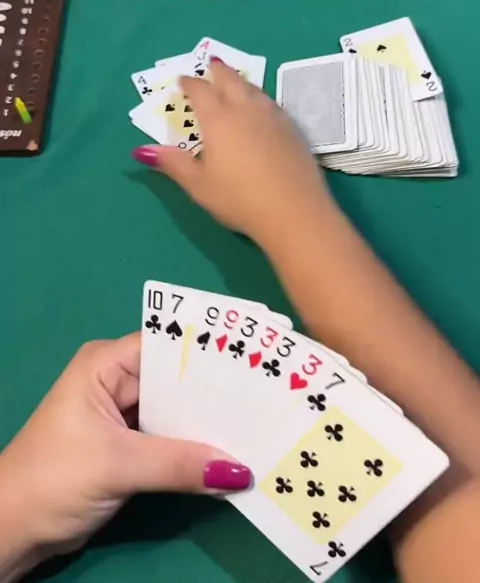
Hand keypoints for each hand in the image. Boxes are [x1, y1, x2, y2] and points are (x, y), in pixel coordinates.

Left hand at [0, 334, 250, 568]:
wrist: (13, 529)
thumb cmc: (54, 478)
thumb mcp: (117, 466)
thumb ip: (177, 463)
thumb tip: (240, 470)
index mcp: (106, 363)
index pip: (167, 345)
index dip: (209, 351)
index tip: (255, 361)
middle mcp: (117, 379)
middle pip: (177, 377)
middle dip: (217, 390)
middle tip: (270, 396)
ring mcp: (124, 413)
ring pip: (177, 409)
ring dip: (210, 421)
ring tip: (260, 423)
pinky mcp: (130, 444)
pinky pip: (171, 436)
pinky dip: (196, 445)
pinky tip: (231, 451)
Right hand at [132, 61, 331, 246]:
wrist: (294, 210)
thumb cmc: (239, 199)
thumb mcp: (199, 185)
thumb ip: (173, 163)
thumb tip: (140, 151)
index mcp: (218, 119)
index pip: (200, 91)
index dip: (190, 83)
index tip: (183, 80)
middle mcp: (245, 109)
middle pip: (230, 80)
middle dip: (218, 70)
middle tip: (211, 63)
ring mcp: (273, 116)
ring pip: (253, 88)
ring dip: (240, 80)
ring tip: (235, 80)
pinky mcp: (292, 129)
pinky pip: (271, 102)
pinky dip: (259, 96)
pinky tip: (261, 106)